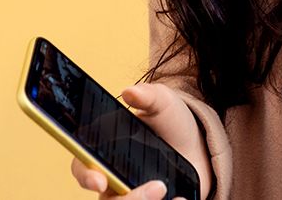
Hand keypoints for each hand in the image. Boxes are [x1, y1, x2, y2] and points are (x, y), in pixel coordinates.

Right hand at [69, 82, 210, 199]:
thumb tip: (129, 92)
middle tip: (158, 187)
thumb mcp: (163, 103)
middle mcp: (114, 181)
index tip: (100, 181)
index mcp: (105, 153)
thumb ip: (148, 96)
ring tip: (171, 193)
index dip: (86, 177)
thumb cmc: (171, 123)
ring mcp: (132, 196)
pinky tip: (180, 199)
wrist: (199, 146)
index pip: (82, 168)